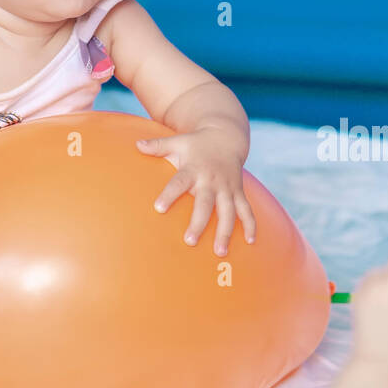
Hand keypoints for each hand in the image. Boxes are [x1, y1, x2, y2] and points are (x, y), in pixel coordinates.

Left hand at [135, 127, 255, 254]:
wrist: (226, 136)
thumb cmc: (196, 143)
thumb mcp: (177, 142)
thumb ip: (157, 145)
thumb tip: (137, 145)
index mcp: (193, 168)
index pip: (179, 182)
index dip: (169, 194)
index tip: (158, 208)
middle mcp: (211, 180)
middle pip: (205, 203)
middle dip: (199, 222)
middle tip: (189, 241)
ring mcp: (227, 187)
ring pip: (228, 211)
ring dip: (225, 231)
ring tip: (219, 252)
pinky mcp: (239, 191)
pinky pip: (246, 209)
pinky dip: (250, 224)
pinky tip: (250, 241)